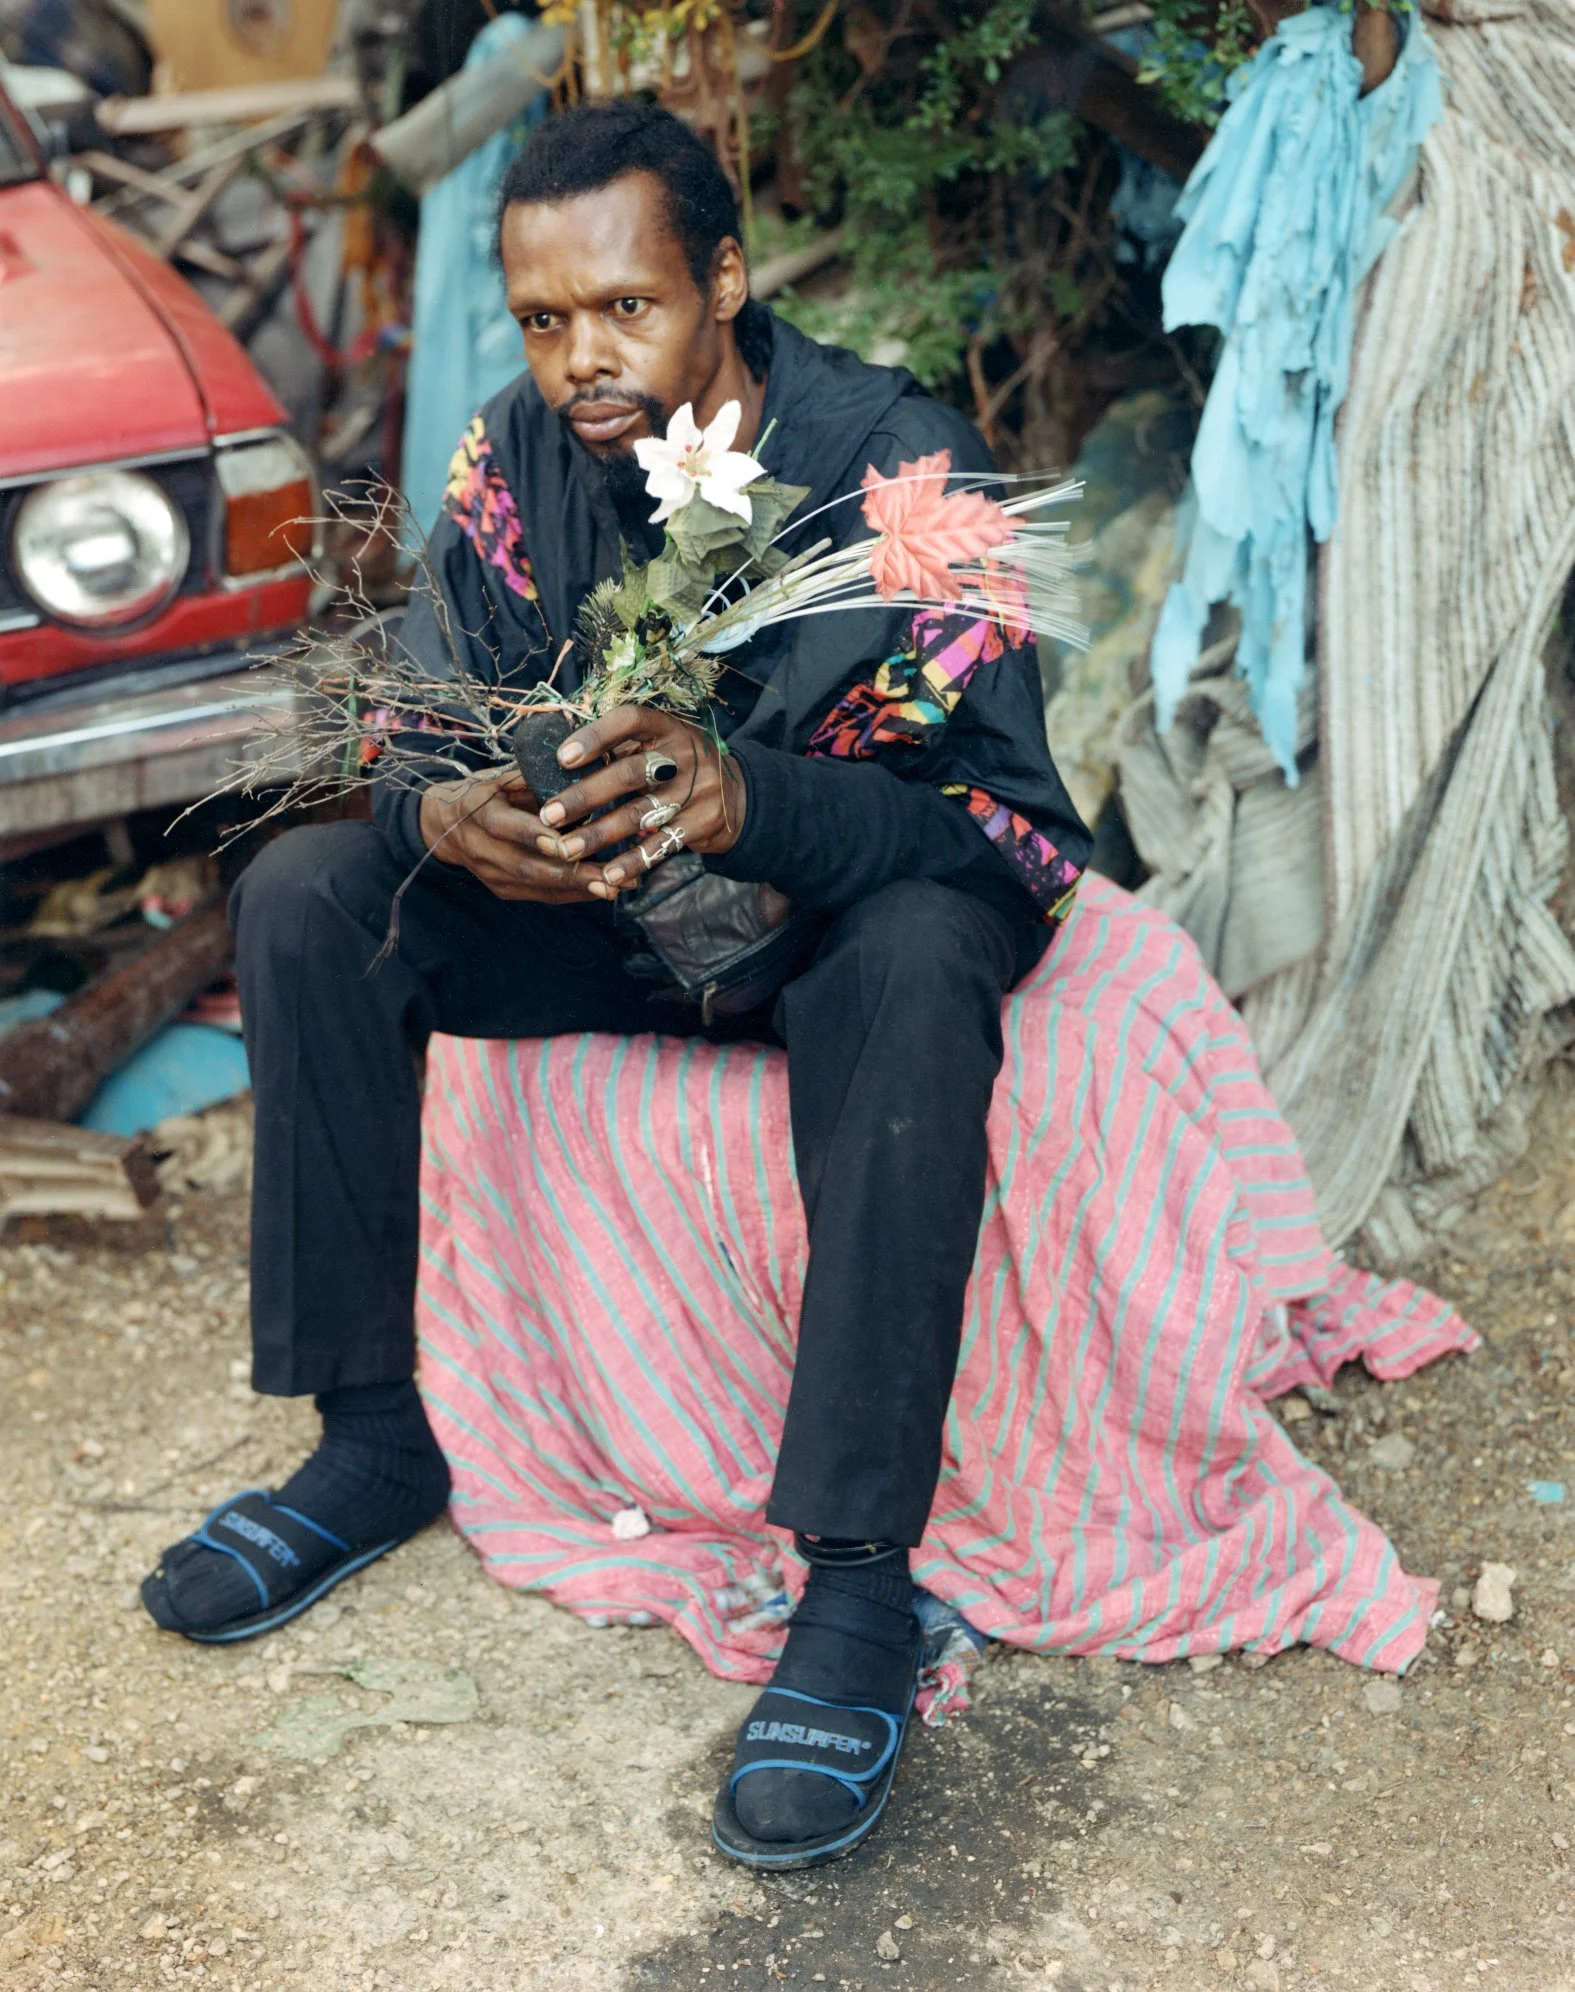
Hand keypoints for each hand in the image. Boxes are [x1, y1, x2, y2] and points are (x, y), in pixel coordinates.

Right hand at [417, 771, 603, 902]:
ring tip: (616, 887)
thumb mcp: (503, 778)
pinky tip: (605, 889)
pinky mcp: (504, 890)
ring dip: (580, 888)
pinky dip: (575, 893)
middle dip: (571, 873)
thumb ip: (533, 780)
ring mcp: (491, 874)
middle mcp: (481, 848)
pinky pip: (543, 895)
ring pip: (539, 885)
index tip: (566, 843)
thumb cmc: (489, 794)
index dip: (535, 836)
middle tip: (609, 877)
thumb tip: (581, 771)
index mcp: (479, 812)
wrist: (448, 827)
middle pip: (528, 866)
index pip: (506, 826)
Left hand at [535, 705, 746, 896]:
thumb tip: (559, 757)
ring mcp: (698, 790)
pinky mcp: (704, 823)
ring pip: (641, 814)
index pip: (630, 721)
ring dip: (599, 834)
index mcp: (667, 727)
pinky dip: (633, 861)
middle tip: (550, 815)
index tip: (562, 758)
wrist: (738, 796)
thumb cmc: (677, 767)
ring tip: (566, 849)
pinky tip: (608, 874)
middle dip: (585, 796)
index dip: (596, 736)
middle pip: (629, 774)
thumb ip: (622, 745)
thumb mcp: (660, 744)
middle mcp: (685, 755)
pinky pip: (662, 845)